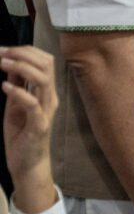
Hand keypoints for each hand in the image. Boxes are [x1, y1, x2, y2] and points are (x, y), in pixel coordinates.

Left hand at [1, 46, 57, 210]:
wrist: (27, 163)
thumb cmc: (22, 134)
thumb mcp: (15, 104)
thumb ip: (17, 85)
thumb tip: (10, 64)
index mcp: (45, 91)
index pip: (44, 60)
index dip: (25, 50)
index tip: (3, 50)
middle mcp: (49, 98)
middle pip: (46, 64)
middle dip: (23, 54)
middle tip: (1, 53)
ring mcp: (46, 111)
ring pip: (43, 80)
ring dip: (21, 68)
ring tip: (2, 64)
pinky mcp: (39, 125)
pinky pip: (33, 104)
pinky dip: (18, 92)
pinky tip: (4, 88)